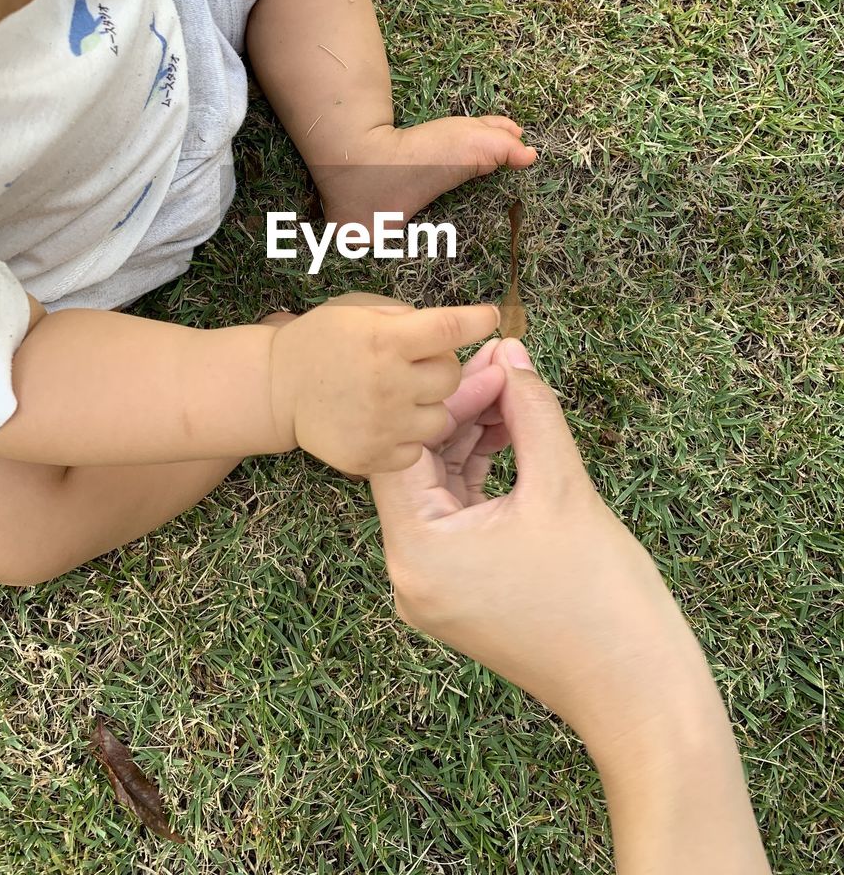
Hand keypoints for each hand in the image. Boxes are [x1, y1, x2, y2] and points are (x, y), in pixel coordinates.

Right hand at [267, 294, 499, 476]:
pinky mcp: (373, 457)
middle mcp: (389, 382)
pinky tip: (385, 421)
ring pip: (442, 417)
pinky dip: (408, 437)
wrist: (277, 387)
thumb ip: (407, 318)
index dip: (477, 321)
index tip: (491, 318)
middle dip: (440, 367)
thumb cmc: (323, 340)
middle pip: (452, 376)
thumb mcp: (361, 311)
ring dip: (428, 405)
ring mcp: (382, 424)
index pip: (450, 329)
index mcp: (386, 340)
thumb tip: (455, 331)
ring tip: (398, 395)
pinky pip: (417, 449)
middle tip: (415, 364)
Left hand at [371, 338, 705, 756]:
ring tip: (514, 393)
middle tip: (503, 366)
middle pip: (417, 469)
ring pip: (438, 491)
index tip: (490, 359)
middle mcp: (409, 575)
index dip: (446, 397)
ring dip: (472, 441)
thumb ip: (529, 410)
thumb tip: (509, 353)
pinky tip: (512, 436)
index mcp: (417, 553)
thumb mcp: (561, 486)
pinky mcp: (461, 593)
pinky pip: (457, 519)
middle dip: (460, 414)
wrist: (639, 691)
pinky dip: (481, 478)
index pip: (406, 450)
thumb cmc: (601, 598)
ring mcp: (433, 589)